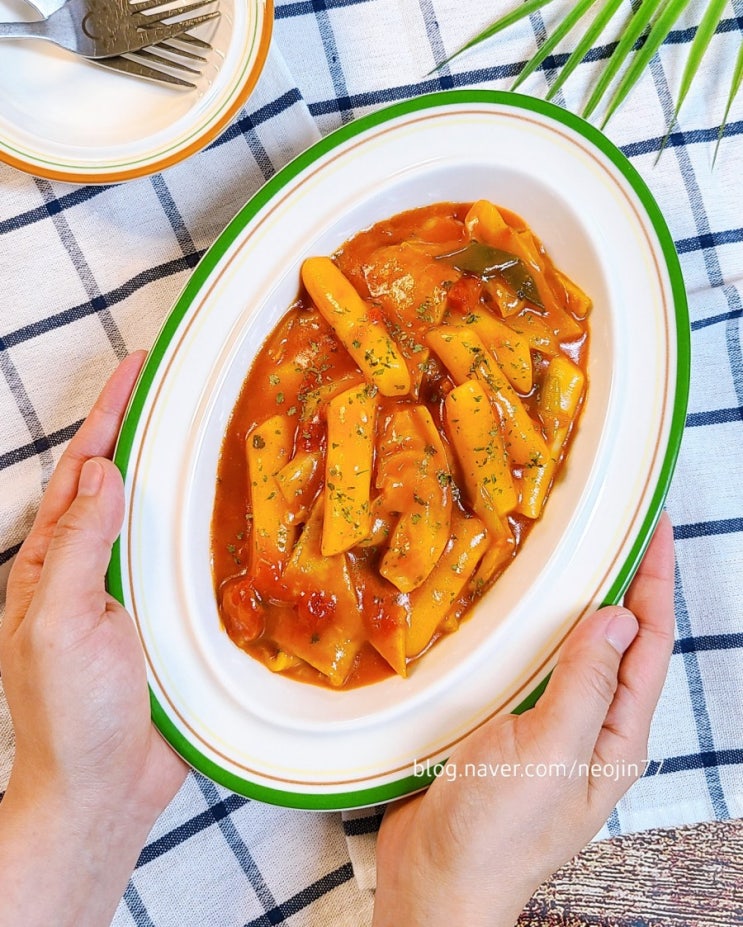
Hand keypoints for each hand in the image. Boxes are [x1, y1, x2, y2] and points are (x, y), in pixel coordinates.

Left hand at [0, 352, 186, 926]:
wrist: (103, 789)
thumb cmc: (70, 714)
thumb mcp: (62, 623)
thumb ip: (80, 547)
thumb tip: (102, 473)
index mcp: (52, 562)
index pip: (82, 470)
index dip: (108, 416)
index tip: (137, 370)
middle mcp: (89, 567)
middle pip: (116, 481)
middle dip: (138, 430)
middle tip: (176, 387)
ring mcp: (127, 591)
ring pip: (152, 515)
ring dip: (172, 472)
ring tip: (203, 433)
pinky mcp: (162, 618)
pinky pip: (180, 558)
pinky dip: (197, 525)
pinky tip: (223, 513)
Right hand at [373, 513, 674, 926]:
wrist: (435, 883)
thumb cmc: (496, 831)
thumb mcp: (549, 752)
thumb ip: (586, 684)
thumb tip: (620, 617)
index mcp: (614, 735)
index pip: (649, 642)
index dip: (656, 580)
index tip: (657, 526)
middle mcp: (589, 727)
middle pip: (617, 641)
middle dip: (624, 582)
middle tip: (616, 525)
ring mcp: (548, 727)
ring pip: (571, 650)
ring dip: (575, 602)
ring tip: (572, 555)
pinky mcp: (507, 726)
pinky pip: (531, 666)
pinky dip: (532, 630)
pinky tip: (515, 610)